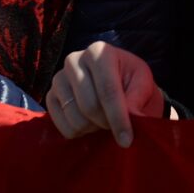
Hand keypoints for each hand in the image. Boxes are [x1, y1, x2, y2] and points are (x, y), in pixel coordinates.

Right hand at [45, 42, 165, 146]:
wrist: (116, 84)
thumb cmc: (131, 83)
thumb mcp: (143, 84)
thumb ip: (138, 99)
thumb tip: (132, 117)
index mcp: (99, 52)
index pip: (108, 89)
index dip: (118, 117)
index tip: (127, 140)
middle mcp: (74, 60)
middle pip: (89, 106)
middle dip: (107, 123)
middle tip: (118, 127)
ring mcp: (58, 78)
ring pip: (75, 118)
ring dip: (94, 128)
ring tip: (104, 120)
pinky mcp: (50, 96)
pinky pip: (63, 127)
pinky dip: (80, 133)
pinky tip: (90, 123)